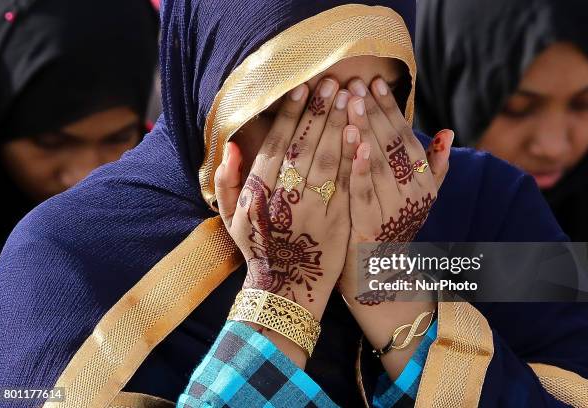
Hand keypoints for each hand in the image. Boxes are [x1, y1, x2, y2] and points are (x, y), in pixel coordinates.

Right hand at [215, 78, 357, 319]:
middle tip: (331, 82)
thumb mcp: (231, 217)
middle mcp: (285, 198)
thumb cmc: (257, 248)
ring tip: (349, 98)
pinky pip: (346, 183)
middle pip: (304, 146)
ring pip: (327, 160)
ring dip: (339, 125)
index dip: (290, 116)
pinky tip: (360, 133)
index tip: (302, 89)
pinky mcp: (338, 220)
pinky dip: (353, 156)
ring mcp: (313, 210)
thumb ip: (227, 181)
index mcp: (259, 193)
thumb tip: (231, 146)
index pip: (276, 145)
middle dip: (319, 112)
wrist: (286, 287)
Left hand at [337, 77, 452, 379]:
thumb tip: (449, 130)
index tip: (377, 84)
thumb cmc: (394, 227)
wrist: (381, 277)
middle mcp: (414, 197)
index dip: (392, 111)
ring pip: (378, 165)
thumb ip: (436, 165)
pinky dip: (360, 168)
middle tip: (356, 83)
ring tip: (350, 102)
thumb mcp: (419, 197)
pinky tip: (351, 142)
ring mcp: (393, 214)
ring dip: (364, 131)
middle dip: (374, 113)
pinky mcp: (369, 229)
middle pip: (392, 147)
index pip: (407, 140)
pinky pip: (364, 193)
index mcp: (424, 185)